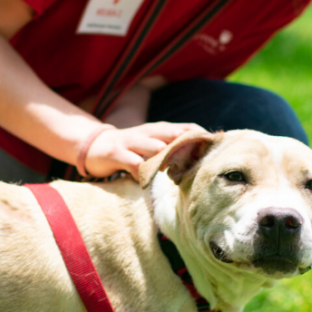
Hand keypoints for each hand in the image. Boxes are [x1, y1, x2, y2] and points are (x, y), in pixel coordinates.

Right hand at [83, 122, 204, 181]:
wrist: (94, 145)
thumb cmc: (130, 147)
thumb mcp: (152, 143)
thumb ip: (172, 148)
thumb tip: (201, 160)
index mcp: (160, 129)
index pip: (186, 128)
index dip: (202, 138)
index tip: (217, 149)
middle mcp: (148, 132)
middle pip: (175, 136)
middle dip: (191, 148)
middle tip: (205, 162)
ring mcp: (132, 142)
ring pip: (156, 148)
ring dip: (169, 160)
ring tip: (181, 173)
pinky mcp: (117, 153)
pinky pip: (134, 164)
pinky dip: (145, 174)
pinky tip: (151, 183)